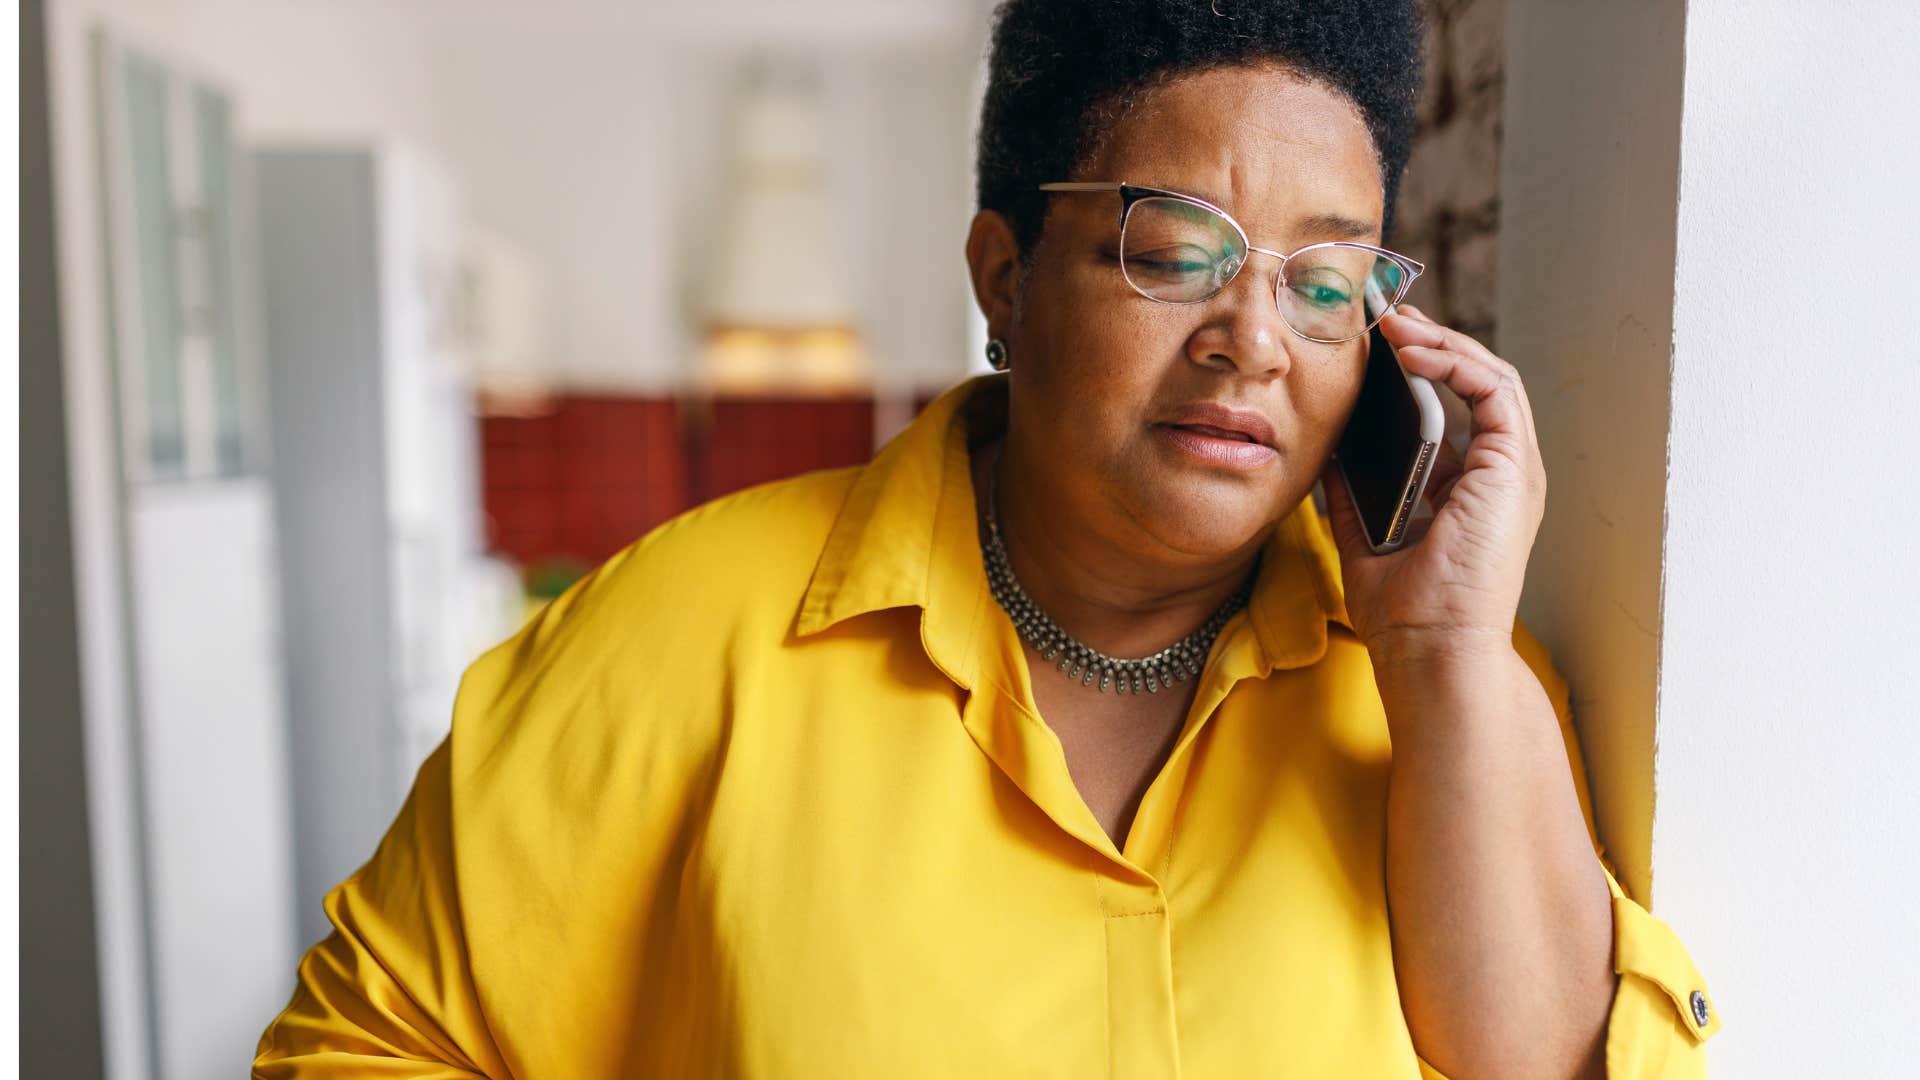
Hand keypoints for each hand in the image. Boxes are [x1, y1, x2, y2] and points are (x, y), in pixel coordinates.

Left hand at [1318, 304, 1547, 662]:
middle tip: (1384, 315)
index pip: (1455, 408)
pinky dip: (1455, 362)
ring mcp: (1514, 471)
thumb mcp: (1364, 535)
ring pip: (1490, 376)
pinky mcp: (1514, 469)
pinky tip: (1412, 352)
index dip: (1420, 370)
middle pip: (1475, 383)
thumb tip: (1326, 450)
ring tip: (1394, 322)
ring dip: (1442, 342)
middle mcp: (1500, 475)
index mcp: (1472, 489)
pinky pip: (1494, 390)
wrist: (1430, 650)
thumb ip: (1351, 492)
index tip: (1375, 346)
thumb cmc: (1403, 612)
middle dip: (1432, 342)